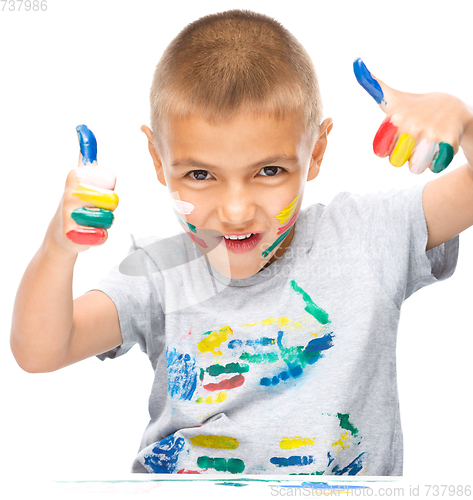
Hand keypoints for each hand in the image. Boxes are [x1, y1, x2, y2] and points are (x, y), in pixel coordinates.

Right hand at [47, 125, 117, 253]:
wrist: (62, 234)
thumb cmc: (76, 202)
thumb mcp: (80, 175)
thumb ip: (87, 154)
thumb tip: (84, 128)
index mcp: (75, 176)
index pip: (111, 182)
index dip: (108, 190)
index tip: (95, 192)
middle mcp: (71, 193)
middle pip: (113, 201)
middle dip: (108, 208)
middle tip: (93, 209)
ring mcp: (70, 215)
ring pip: (109, 219)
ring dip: (104, 223)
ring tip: (90, 221)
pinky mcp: (74, 236)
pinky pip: (102, 236)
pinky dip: (99, 237)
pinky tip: (88, 233)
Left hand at [353, 58, 472, 173]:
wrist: (456, 108)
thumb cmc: (417, 106)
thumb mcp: (393, 98)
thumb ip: (373, 86)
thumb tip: (355, 61)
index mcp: (396, 118)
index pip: (381, 152)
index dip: (390, 148)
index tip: (398, 136)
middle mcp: (412, 126)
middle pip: (396, 162)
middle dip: (404, 155)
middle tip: (414, 140)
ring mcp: (431, 135)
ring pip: (414, 168)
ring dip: (420, 160)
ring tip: (425, 144)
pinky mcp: (448, 144)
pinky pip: (432, 167)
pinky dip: (435, 162)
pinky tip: (438, 147)